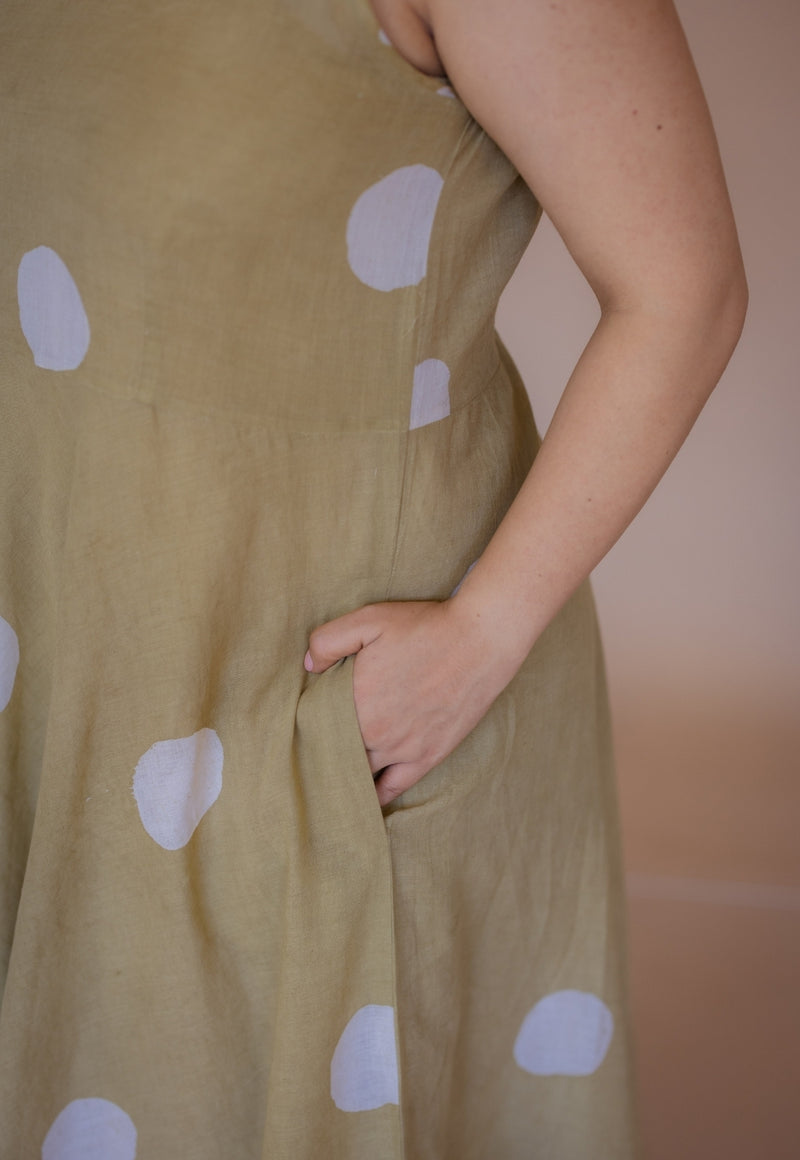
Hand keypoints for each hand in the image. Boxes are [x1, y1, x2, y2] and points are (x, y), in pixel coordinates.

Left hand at [304, 599, 521, 805]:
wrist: (479, 642)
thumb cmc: (424, 627)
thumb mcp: (369, 619)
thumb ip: (328, 640)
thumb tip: (307, 666)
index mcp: (355, 700)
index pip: (315, 726)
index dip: (306, 728)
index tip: (299, 727)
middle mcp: (375, 731)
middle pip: (334, 755)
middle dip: (321, 755)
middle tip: (308, 756)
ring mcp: (402, 748)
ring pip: (360, 776)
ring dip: (344, 778)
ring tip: (328, 782)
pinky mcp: (427, 757)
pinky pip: (392, 788)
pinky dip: (374, 798)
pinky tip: (362, 801)